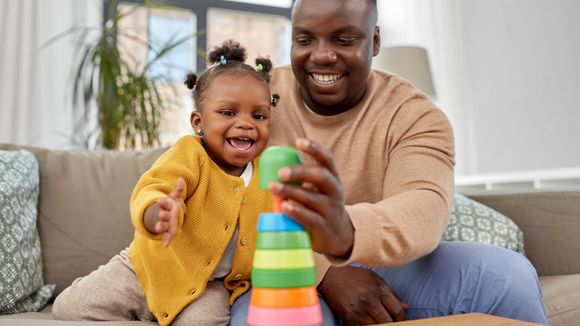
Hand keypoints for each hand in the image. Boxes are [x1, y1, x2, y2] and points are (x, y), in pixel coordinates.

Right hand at [145, 177, 185, 245]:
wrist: (163, 215)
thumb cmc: (171, 205)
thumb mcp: (175, 197)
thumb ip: (178, 190)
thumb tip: (181, 179)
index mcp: (166, 205)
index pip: (164, 203)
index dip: (162, 202)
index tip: (159, 200)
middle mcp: (164, 215)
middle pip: (163, 215)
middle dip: (162, 215)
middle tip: (160, 215)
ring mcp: (165, 223)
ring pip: (163, 225)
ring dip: (161, 227)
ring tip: (158, 228)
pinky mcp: (167, 231)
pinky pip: (167, 236)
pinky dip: (166, 240)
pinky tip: (166, 245)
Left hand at [269, 139, 353, 257]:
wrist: (338, 235)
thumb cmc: (320, 207)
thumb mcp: (317, 190)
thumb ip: (301, 179)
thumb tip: (272, 165)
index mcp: (332, 178)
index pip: (327, 159)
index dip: (315, 149)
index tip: (299, 142)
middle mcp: (335, 191)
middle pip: (321, 177)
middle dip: (300, 172)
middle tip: (281, 172)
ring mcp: (331, 210)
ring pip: (313, 198)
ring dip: (291, 192)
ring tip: (274, 187)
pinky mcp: (325, 227)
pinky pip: (311, 218)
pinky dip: (297, 211)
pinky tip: (285, 206)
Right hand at [319, 266, 407, 324]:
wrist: (332, 276)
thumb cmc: (355, 277)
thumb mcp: (376, 280)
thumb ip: (392, 294)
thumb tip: (406, 306)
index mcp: (379, 290)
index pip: (398, 311)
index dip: (402, 319)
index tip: (401, 320)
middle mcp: (370, 301)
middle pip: (388, 322)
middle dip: (392, 324)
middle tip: (391, 322)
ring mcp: (358, 310)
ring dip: (379, 325)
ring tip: (379, 321)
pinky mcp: (348, 317)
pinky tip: (368, 321)